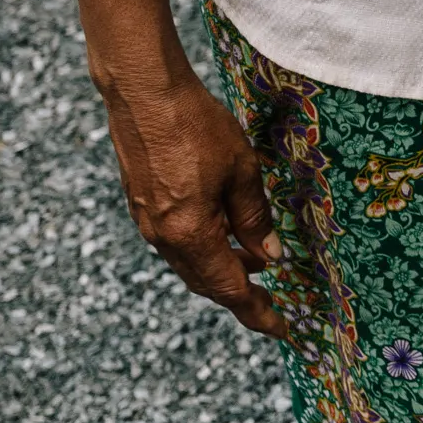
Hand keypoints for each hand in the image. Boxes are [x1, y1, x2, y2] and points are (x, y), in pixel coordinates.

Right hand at [100, 56, 286, 338]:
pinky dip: (204, 248)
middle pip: (206, 282)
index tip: (281, 330)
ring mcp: (147, 222)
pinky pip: (176, 242)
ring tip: (257, 263)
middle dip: (240, 294)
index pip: (228, 289)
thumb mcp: (242, 172)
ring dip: (222, 269)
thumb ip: (255, 219)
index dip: (256, 312)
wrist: (144, 93)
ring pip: (190, 263)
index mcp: (189, 234)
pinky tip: (225, 233)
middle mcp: (162, 237)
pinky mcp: (141, 205)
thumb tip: (269, 256)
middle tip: (273, 303)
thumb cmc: (196, 127)